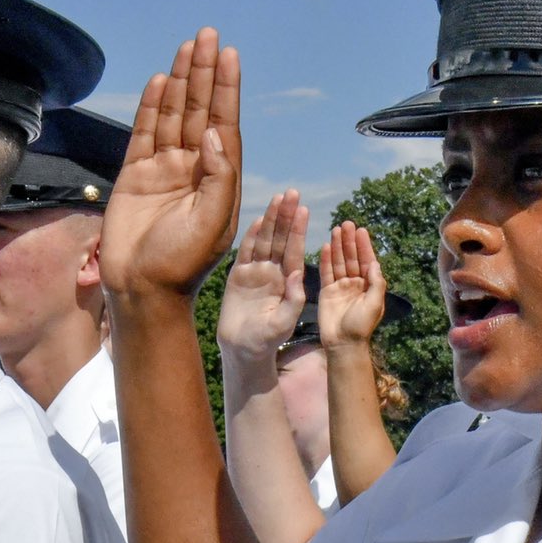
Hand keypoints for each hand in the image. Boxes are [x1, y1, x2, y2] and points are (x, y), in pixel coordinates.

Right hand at [100, 28, 242, 302]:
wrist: (142, 290)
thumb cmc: (182, 264)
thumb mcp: (213, 224)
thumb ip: (219, 178)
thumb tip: (217, 134)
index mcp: (219, 180)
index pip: (225, 124)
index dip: (226, 89)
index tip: (229, 56)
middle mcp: (194, 169)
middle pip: (200, 111)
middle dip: (204, 74)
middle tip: (208, 36)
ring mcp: (165, 170)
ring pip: (174, 116)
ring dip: (181, 82)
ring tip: (188, 47)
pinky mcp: (135, 176)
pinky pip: (145, 133)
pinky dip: (152, 107)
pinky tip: (160, 82)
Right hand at [216, 193, 308, 358]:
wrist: (243, 349)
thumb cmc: (267, 340)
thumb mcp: (284, 322)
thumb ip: (293, 299)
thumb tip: (297, 272)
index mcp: (287, 282)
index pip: (294, 251)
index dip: (298, 230)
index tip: (303, 209)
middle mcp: (273, 273)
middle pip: (280, 239)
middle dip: (286, 216)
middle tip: (292, 193)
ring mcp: (256, 273)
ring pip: (264, 241)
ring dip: (271, 219)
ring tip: (278, 198)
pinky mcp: (238, 276)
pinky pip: (245, 252)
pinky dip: (250, 236)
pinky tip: (258, 219)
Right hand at [317, 222, 386, 347]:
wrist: (343, 344)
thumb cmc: (361, 326)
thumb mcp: (375, 304)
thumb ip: (376, 283)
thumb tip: (374, 262)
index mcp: (369, 286)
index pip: (367, 261)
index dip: (364, 246)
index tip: (361, 230)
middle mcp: (355, 283)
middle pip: (352, 258)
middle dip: (350, 241)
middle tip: (347, 224)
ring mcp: (340, 287)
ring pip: (339, 262)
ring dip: (338, 246)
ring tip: (336, 229)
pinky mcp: (327, 292)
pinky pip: (326, 273)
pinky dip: (326, 260)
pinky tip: (325, 246)